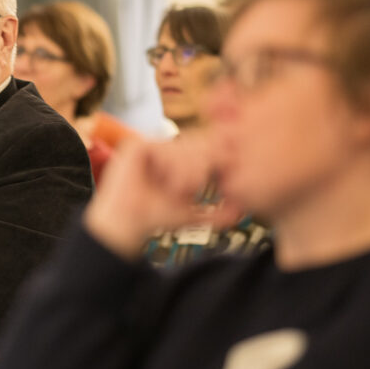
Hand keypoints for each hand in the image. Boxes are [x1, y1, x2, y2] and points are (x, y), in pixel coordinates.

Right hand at [84, 133, 241, 259]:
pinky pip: (163, 148)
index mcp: (176, 159)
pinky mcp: (135, 147)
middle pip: (196, 142)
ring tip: (180, 189)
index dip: (216, 154)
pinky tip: (166, 182)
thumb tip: (242, 213)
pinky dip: (170, 166)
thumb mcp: (192, 213)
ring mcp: (149, 146)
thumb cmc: (153, 218)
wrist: (128, 225)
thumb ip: (216, 214)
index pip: (204, 146)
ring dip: (187, 170)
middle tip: (195, 187)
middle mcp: (163, 149)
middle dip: (202, 165)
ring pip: (182, 147)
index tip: (223, 169)